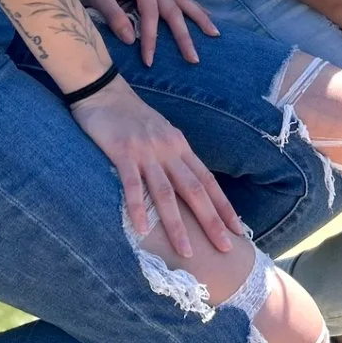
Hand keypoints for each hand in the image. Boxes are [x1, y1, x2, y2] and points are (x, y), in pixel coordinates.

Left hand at [65, 0, 219, 66]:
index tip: (149, 60)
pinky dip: (192, 11)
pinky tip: (205, 19)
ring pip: (182, 3)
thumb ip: (113, 15)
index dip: (151, 37)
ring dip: (198, 19)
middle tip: (193, 59)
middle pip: (173, 9)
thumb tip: (131, 40)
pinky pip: (178, 2)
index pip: (151, 13)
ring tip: (214, 35)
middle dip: (184, 35)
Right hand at [70, 74, 244, 256]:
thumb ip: (173, 157)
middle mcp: (168, 149)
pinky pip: (132, 184)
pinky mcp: (122, 152)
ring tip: (187, 251)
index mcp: (179, 145)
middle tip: (226, 248)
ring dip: (178, 224)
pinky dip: (138, 207)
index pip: (207, 180)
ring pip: (166, 192)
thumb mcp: (161, 133)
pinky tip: (143, 229)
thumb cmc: (131, 116)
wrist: (103, 91)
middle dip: (211, 221)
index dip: (224, 206)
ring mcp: (146, 151)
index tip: (238, 230)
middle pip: (194, 189)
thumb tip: (187, 186)